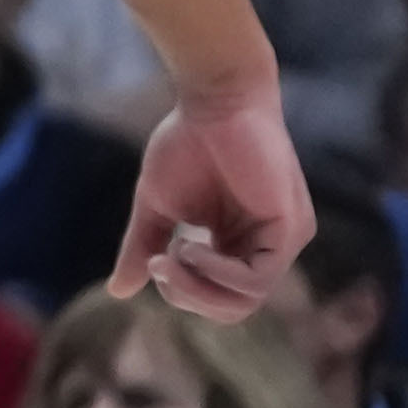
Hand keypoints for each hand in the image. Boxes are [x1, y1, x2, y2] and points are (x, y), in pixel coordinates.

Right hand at [113, 78, 306, 319]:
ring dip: (198, 286)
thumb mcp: (158, 206)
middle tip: (159, 264)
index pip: (217, 297)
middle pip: (233, 307)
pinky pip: (257, 278)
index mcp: (239, 243)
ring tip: (173, 251)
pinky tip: (190, 243)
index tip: (154, 259)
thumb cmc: (189, 143)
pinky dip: (218, 272)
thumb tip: (117, 292)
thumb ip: (144, 246)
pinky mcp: (290, 228)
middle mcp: (267, 246)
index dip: (181, 292)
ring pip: (245, 300)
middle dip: (188, 296)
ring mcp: (284, 239)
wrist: (216, 100)